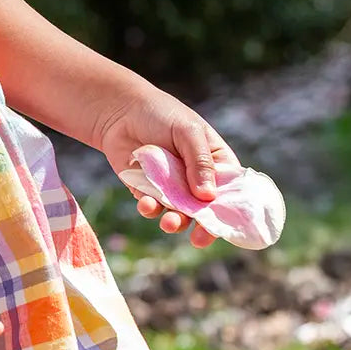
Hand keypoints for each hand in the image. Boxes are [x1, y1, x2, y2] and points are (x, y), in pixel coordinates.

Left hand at [93, 87, 237, 248]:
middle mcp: (196, 179)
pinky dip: (150, 209)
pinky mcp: (148, 191)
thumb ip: (199, 162)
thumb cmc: (161, 114)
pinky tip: (146, 205)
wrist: (120, 111)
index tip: (227, 225)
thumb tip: (208, 196)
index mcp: (216, 163)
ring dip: (176, 222)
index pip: (230, 190)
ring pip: (179, 213)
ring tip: (169, 223)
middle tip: (199, 239)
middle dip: (203, 225)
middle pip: (206, 209)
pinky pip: (152, 207)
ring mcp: (172, 187)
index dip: (231, 209)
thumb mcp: (187, 132)